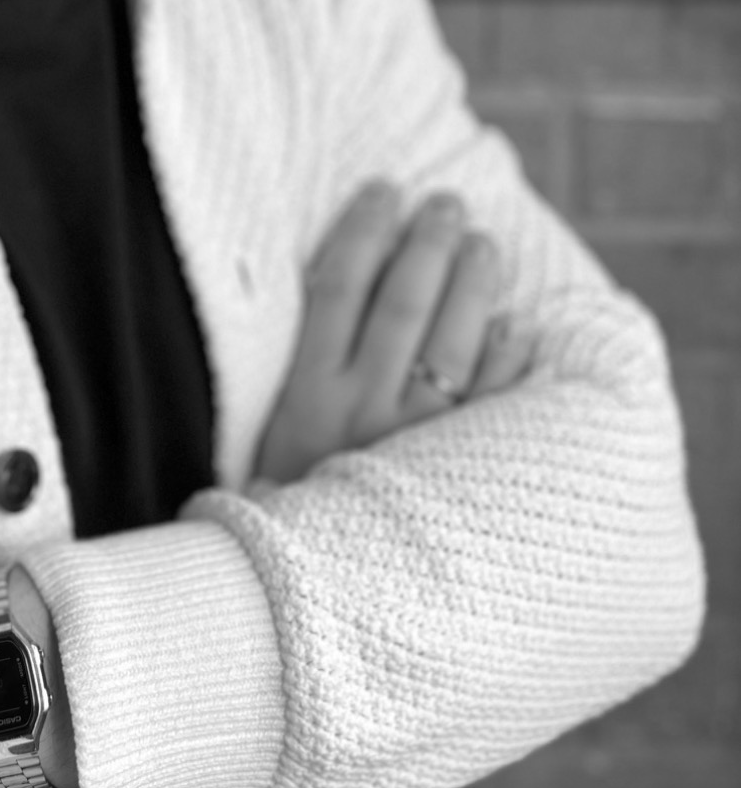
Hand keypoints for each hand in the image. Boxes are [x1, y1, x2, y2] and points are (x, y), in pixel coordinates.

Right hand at [255, 182, 532, 485]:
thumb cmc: (284, 504)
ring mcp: (411, 444)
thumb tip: (341, 288)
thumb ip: (301, 366)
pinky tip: (515, 327)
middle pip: (402, 304)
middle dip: (427, 243)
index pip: (338, 286)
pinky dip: (505, 362)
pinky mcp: (452, 478)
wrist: (300, 597)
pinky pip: (489, 408)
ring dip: (472, 286)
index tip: (382, 191)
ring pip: (451, 346)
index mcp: (307, 393)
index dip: (362, 230)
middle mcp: (361, 411)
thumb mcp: (272, 430)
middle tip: (446, 203)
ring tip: (484, 245)